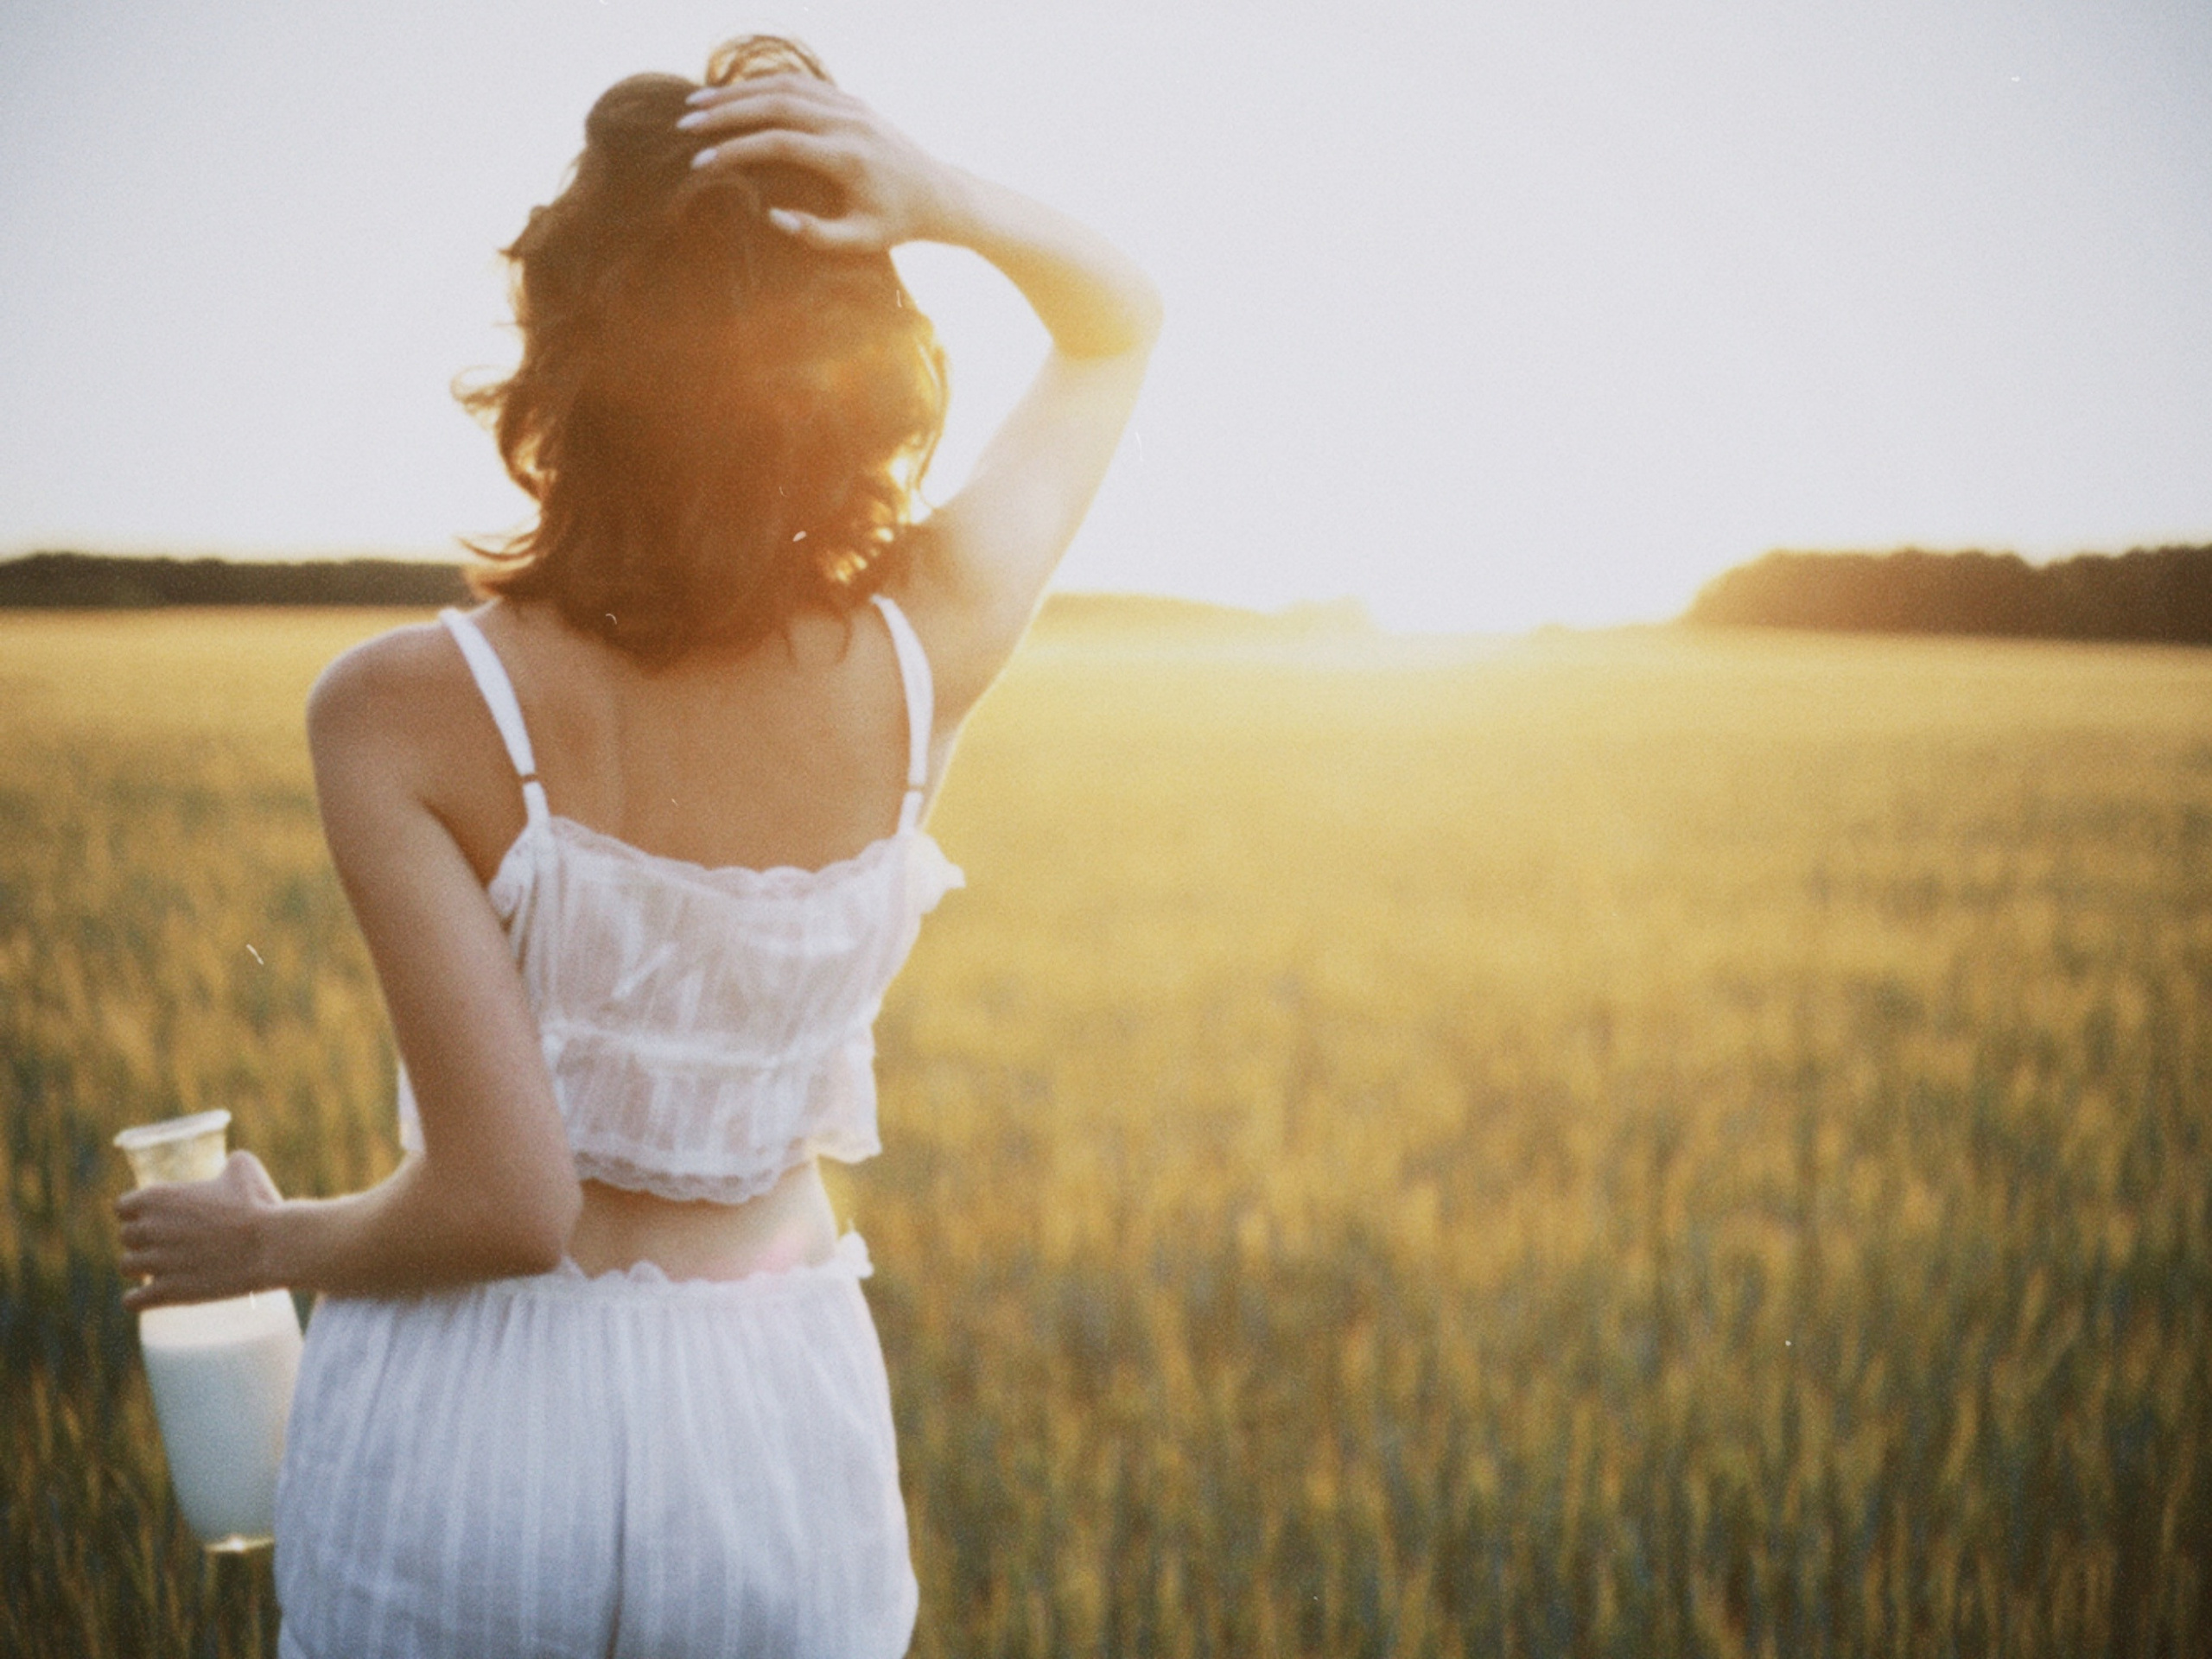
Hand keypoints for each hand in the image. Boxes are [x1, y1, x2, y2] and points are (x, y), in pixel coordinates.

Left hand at [115, 1151, 284, 1309]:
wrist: (272, 1244)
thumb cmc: (259, 1204)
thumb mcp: (243, 1168)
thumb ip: (227, 1164)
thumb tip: (230, 1164)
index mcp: (157, 1198)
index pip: (122, 1207)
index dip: (138, 1212)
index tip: (154, 1219)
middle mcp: (149, 1229)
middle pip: (125, 1237)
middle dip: (143, 1240)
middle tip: (165, 1244)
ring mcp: (156, 1262)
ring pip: (127, 1267)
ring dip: (142, 1268)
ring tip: (162, 1269)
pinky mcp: (167, 1292)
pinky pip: (132, 1301)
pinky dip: (140, 1299)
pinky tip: (154, 1295)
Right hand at [678, 74, 964, 253]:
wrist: (939, 194)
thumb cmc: (897, 224)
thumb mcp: (861, 242)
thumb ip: (816, 235)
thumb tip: (770, 215)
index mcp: (847, 158)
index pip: (779, 143)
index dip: (736, 149)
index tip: (701, 163)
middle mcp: (847, 122)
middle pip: (775, 104)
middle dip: (725, 112)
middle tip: (684, 123)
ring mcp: (850, 105)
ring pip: (784, 86)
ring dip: (738, 92)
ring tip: (698, 103)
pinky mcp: (850, 100)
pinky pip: (800, 84)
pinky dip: (763, 85)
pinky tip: (734, 95)